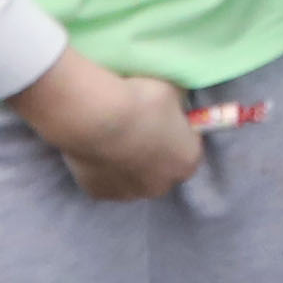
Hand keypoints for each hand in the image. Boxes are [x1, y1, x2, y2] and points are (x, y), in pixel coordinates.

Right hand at [17, 51, 207, 204]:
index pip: (188, 146)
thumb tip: (174, 101)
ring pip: (132, 177)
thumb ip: (178, 100)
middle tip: (135, 126)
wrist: (98, 117)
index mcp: (188, 161)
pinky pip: (104, 178)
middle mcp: (162, 185)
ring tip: (111, 135)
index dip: (176, 130)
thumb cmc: (142, 100)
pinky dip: (101, 166)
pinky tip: (94, 146)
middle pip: (161, 168)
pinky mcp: (99, 193)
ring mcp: (129, 193)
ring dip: (126, 161)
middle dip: (152, 151)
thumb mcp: (172, 88)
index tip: (162, 116)